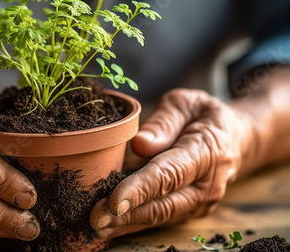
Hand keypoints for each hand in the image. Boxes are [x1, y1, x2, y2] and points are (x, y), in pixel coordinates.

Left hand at [90, 88, 252, 237]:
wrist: (234, 138)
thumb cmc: (203, 116)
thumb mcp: (185, 103)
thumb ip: (163, 122)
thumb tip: (140, 144)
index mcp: (207, 151)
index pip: (169, 174)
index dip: (140, 189)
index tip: (114, 201)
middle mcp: (207, 183)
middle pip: (163, 204)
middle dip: (127, 215)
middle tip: (95, 218)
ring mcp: (201, 202)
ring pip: (160, 217)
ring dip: (127, 224)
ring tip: (97, 227)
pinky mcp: (191, 210)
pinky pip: (161, 219)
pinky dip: (134, 223)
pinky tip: (111, 225)